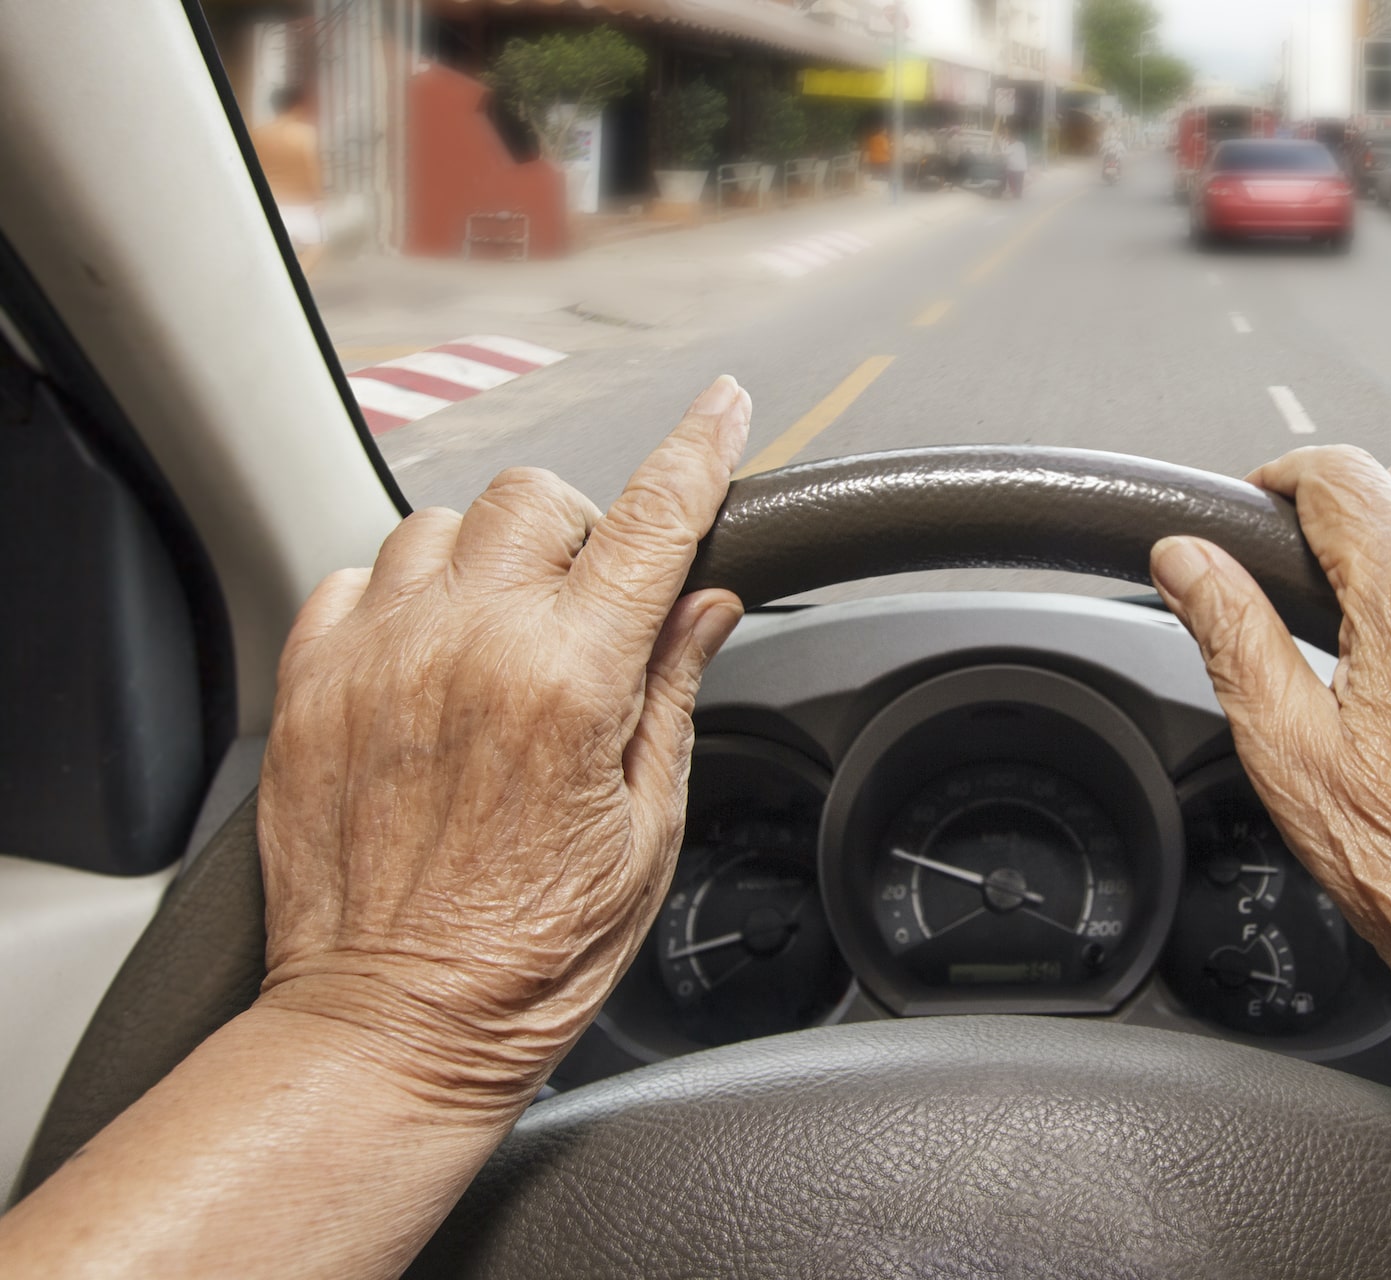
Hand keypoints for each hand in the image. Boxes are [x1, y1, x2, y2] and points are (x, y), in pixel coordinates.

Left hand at [255, 376, 751, 1106]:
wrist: (392, 1027)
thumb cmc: (528, 954)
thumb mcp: (646, 830)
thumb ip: (670, 693)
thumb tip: (704, 606)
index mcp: (569, 684)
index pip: (651, 524)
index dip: (698, 452)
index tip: (723, 409)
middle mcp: (467, 648)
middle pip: (535, 499)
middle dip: (578, 532)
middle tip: (590, 607)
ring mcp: (378, 660)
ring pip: (438, 524)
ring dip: (485, 560)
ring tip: (497, 638)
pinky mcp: (310, 687)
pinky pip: (353, 577)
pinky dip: (398, 597)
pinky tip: (425, 661)